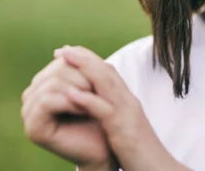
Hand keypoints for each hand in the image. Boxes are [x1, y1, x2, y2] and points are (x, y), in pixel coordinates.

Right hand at [21, 53, 118, 170]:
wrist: (106, 148)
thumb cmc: (101, 116)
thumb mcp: (91, 84)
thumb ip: (78, 64)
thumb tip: (61, 48)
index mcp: (43, 83)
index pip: (63, 60)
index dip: (84, 67)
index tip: (100, 82)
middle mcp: (32, 96)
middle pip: (58, 70)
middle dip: (84, 79)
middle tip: (98, 95)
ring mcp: (29, 112)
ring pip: (54, 83)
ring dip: (81, 91)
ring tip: (94, 104)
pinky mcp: (32, 127)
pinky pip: (48, 101)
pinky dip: (71, 103)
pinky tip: (85, 110)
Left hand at [56, 46, 190, 170]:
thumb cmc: (141, 155)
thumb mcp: (126, 129)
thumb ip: (115, 115)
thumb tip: (99, 106)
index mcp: (128, 102)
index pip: (109, 73)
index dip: (89, 60)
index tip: (70, 53)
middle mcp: (129, 103)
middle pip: (107, 72)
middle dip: (84, 58)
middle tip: (63, 50)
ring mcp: (128, 115)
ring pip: (106, 84)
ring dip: (84, 68)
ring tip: (65, 59)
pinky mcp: (125, 131)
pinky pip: (106, 111)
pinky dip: (89, 100)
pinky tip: (72, 93)